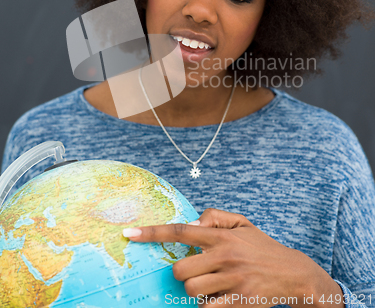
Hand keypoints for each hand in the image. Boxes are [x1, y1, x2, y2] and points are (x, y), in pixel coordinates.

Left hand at [122, 208, 341, 306]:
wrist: (293, 274)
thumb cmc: (261, 247)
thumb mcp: (242, 223)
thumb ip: (215, 216)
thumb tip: (192, 223)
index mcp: (221, 236)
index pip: (181, 231)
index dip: (152, 232)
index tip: (129, 233)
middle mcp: (224, 256)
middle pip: (180, 270)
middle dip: (181, 273)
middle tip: (197, 271)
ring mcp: (231, 280)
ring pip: (191, 290)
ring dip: (194, 290)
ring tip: (211, 285)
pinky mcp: (238, 302)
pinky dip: (206, 305)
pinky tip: (218, 297)